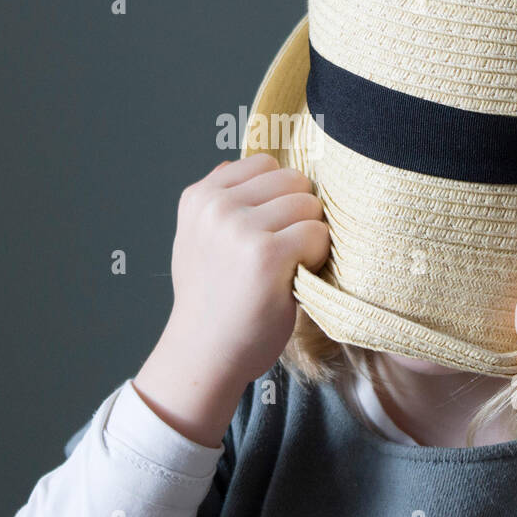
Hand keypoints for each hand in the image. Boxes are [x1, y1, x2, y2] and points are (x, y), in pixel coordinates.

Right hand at [133, 154, 329, 446]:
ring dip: (310, 236)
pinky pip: (318, 234)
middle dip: (298, 213)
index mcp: (200, 196)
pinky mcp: (266, 255)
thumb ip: (222, 199)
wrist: (204, 353)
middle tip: (282, 250)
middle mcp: (216, 206)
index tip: (268, 229)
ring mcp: (240, 228)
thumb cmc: (212, 298)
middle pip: (294, 180)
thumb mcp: (198, 236)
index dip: (279, 195)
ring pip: (310, 205)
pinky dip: (317, 257)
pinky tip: (295, 277)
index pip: (266, 162)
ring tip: (287, 266)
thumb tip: (249, 163)